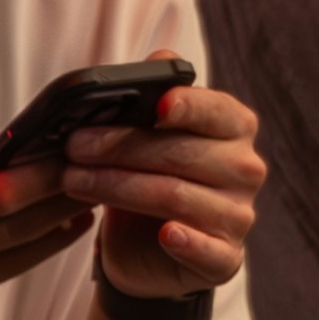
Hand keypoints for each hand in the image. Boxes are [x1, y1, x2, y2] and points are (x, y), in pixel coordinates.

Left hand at [65, 76, 267, 313]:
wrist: (147, 249)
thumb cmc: (148, 175)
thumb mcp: (148, 133)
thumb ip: (155, 95)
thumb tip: (159, 61)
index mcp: (234, 127)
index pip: (215, 110)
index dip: (188, 106)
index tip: (157, 107)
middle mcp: (245, 168)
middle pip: (181, 154)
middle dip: (120, 148)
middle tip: (74, 146)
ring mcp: (239, 215)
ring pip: (178, 197)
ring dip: (118, 188)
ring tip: (73, 182)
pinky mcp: (226, 258)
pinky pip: (209, 251)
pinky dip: (187, 242)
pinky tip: (165, 235)